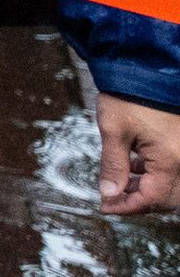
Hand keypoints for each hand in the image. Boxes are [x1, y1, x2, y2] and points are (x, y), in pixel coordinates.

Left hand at [99, 93, 179, 214]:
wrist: (146, 68)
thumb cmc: (129, 96)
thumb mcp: (114, 131)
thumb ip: (113, 165)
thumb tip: (109, 193)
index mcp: (169, 160)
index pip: (152, 199)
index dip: (128, 207)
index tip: (106, 207)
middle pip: (166, 198)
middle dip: (139, 202)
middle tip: (112, 199)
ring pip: (170, 185)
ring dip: (146, 189)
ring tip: (119, 183)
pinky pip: (171, 169)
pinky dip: (153, 174)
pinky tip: (133, 167)